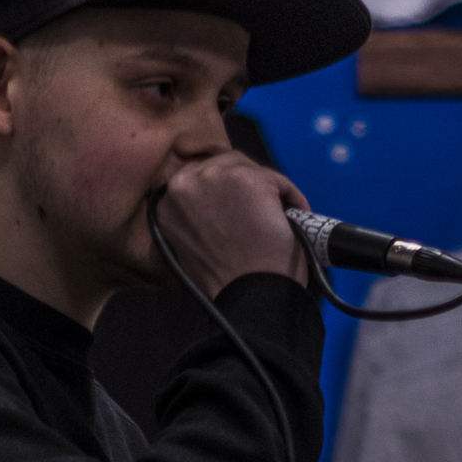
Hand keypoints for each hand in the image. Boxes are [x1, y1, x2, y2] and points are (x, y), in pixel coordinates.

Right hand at [154, 151, 309, 295]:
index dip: (224, 190)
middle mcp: (184, 183)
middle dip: (246, 184)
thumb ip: (196, 218)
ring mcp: (215, 177)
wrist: (248, 296)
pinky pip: (277, 180)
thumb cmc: (224, 282)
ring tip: (281, 214)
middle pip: (224, 165)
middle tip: (264, 209)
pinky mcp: (248, 178)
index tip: (241, 205)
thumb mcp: (192, 245)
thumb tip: (220, 203)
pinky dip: (291, 197)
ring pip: (250, 169)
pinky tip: (295, 217)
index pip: (199, 178)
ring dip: (268, 189)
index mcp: (166, 203)